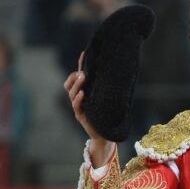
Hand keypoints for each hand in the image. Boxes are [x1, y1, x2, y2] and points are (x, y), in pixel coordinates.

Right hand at [63, 52, 113, 166]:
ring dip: (77, 85)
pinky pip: (77, 107)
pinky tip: (82, 94)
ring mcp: (79, 107)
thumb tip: (120, 69)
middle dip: (74, 77)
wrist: (107, 134)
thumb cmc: (108, 115)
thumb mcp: (108, 98)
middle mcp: (79, 99)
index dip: (79, 65)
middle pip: (69, 85)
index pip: (78, 77)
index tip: (84, 54)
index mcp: (84, 92)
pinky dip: (79, 100)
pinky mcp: (81, 116)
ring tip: (82, 77)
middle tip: (83, 72)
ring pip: (72, 94)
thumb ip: (109, 86)